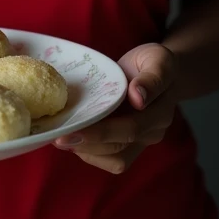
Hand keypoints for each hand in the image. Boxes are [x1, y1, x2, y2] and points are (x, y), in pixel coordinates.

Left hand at [53, 42, 176, 173]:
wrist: (157, 71)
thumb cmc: (154, 62)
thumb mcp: (158, 59)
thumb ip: (152, 78)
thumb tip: (138, 98)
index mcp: (160, 112)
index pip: (132, 128)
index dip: (103, 131)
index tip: (76, 127)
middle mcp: (152, 133)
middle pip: (119, 146)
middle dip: (87, 143)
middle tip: (59, 138)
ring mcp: (141, 142)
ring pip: (114, 159)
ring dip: (86, 151)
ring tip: (60, 139)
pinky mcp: (129, 145)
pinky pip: (110, 159)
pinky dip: (89, 152)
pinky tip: (71, 139)